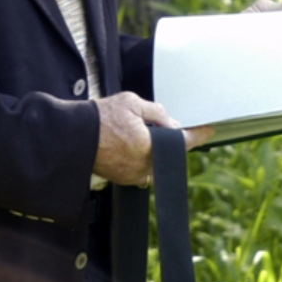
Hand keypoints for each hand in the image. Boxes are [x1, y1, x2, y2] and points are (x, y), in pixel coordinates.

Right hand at [93, 92, 213, 185]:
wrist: (74, 137)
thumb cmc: (100, 118)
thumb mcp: (131, 103)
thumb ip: (156, 112)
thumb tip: (172, 123)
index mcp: (149, 146)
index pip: (182, 142)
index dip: (197, 135)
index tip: (208, 131)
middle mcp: (144, 165)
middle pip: (168, 153)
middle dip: (166, 139)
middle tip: (150, 124)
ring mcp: (133, 174)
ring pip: (155, 162)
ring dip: (152, 150)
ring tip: (133, 133)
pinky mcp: (123, 179)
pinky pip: (141, 169)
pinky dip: (140, 157)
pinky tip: (126, 144)